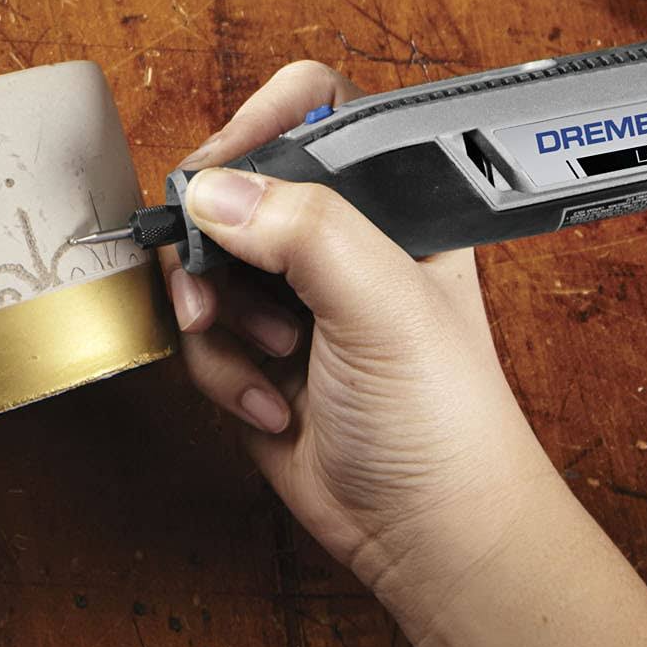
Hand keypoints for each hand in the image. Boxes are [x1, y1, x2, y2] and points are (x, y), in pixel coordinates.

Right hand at [164, 63, 646, 646]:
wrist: (427, 536)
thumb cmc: (445, 418)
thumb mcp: (385, 305)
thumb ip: (307, 231)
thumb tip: (213, 191)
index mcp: (391, 201)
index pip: (316, 111)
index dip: (262, 121)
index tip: (223, 167)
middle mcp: (339, 238)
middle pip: (236, 187)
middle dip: (215, 238)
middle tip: (211, 274)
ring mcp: (293, 296)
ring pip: (205, 263)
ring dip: (219, 315)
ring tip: (268, 357)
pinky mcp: (256, 353)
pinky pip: (201, 334)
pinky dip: (221, 372)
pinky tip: (271, 408)